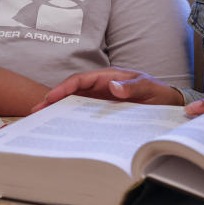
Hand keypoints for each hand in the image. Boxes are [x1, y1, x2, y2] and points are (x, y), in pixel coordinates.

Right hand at [32, 68, 182, 112]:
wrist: (168, 102)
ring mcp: (100, 98)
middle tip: (36, 111)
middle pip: (72, 91)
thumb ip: (132, 87)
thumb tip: (114, 88)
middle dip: (53, 99)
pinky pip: (83, 112)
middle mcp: (101, 86)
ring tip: (42, 121)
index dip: (64, 88)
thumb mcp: (148, 87)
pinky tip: (61, 128)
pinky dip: (70, 118)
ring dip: (58, 110)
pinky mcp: (102, 109)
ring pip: (74, 102)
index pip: (81, 80)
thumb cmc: (158, 92)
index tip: (50, 97)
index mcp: (109, 77)